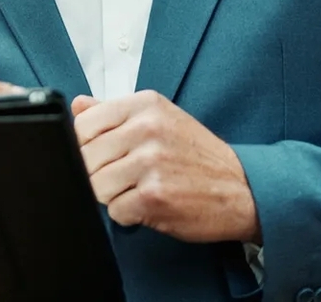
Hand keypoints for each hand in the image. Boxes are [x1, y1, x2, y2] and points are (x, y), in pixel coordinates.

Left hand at [73, 91, 259, 243]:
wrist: (242, 189)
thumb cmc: (199, 156)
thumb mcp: (161, 119)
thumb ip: (115, 112)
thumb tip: (77, 105)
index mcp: (146, 104)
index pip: (83, 124)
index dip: (85, 146)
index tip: (103, 155)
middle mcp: (147, 128)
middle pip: (85, 158)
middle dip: (99, 174)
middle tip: (127, 177)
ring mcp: (151, 162)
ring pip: (96, 186)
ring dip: (113, 196)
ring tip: (140, 190)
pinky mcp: (154, 195)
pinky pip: (115, 211)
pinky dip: (129, 215)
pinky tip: (150, 205)